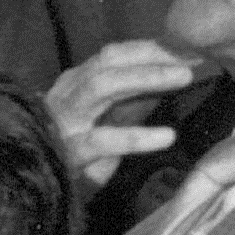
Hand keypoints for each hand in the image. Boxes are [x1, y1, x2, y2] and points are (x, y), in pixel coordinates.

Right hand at [43, 36, 208, 193]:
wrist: (40, 188)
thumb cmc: (83, 149)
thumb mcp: (112, 117)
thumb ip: (137, 96)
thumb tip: (180, 72)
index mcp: (78, 82)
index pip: (115, 54)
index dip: (153, 48)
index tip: (190, 45)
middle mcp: (69, 93)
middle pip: (108, 61)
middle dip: (152, 55)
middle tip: (193, 57)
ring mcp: (65, 121)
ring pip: (100, 86)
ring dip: (145, 77)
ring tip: (184, 79)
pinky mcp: (68, 151)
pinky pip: (102, 140)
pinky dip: (137, 136)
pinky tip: (167, 136)